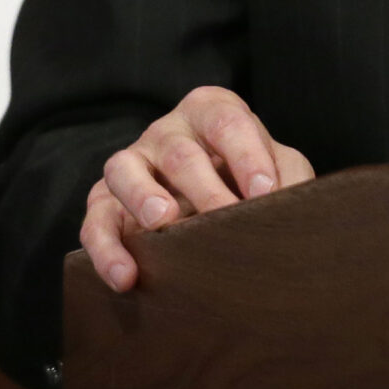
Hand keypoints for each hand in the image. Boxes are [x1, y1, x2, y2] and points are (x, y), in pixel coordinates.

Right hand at [81, 86, 314, 292]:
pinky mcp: (104, 202)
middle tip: (226, 218)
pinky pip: (95, 221)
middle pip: (180, 151)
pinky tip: (126, 277)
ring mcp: (131, 163)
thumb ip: (290, 176)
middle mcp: (166, 132)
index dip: (247, 155)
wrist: (208, 206)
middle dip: (204, 186)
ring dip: (142, 195)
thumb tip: (293, 203)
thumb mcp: (277, 167)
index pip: (227, 121)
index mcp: (210, 111)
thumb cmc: (248, 177)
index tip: (265, 193)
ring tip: (164, 221)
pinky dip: (106, 249)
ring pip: (124, 169)